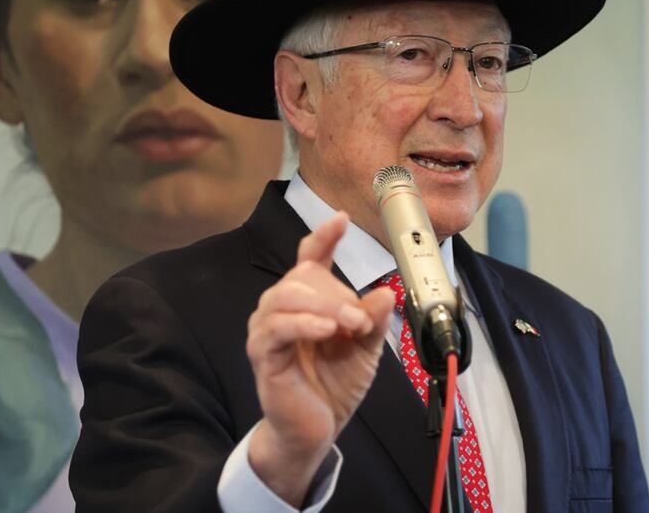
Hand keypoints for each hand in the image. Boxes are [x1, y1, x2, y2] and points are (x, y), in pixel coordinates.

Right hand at [246, 212, 393, 505]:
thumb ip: (373, 320)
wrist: (317, 429)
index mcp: (307, 301)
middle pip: (303, 275)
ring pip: (287, 294)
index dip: (324, 237)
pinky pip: (277, 326)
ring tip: (348, 325)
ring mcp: (268, 329)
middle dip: (337, 292)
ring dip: (324, 305)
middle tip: (360, 319)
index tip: (342, 219)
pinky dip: (304, 323)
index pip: (310, 258)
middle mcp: (282, 308)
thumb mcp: (365, 349)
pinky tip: (325, 330)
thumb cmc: (334, 385)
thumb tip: (386, 293)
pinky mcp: (262, 353)